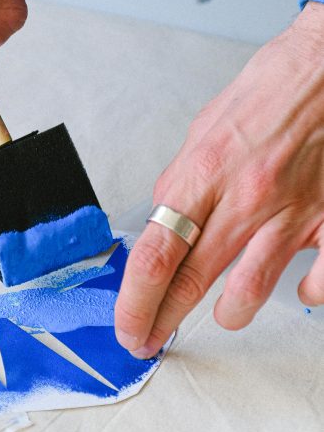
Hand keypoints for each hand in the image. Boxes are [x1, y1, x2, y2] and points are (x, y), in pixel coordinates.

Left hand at [114, 2, 323, 356]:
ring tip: (224, 309)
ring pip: (248, 292)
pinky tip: (296, 286)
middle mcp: (245, 197)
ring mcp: (291, 213)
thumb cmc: (269, 92)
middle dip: (162, 320)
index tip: (127, 325)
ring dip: (229, 311)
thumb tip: (164, 223)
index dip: (134, 302)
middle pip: (189, 281)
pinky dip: (304, 292)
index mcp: (204, 171)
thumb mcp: (203, 131)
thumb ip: (183, 183)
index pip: (155, 255)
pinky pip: (317, 283)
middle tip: (148, 339)